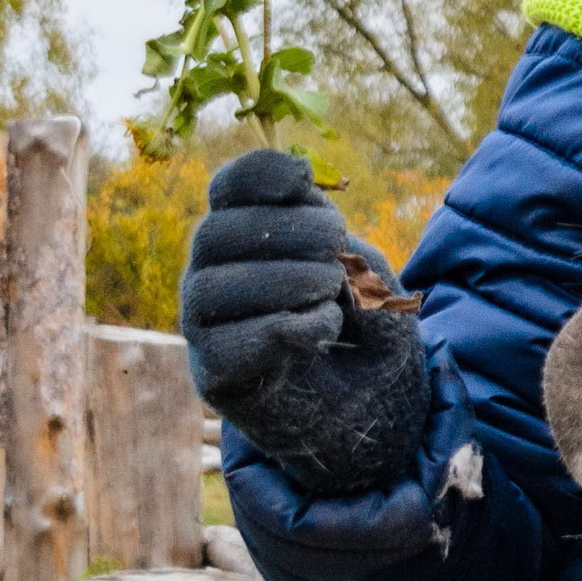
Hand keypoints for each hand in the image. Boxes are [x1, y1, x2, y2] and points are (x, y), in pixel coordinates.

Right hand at [181, 148, 427, 493]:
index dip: (257, 173)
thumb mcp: (372, 277)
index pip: (228, 189)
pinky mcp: (216, 374)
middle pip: (216, 232)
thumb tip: (317, 233)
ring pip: (211, 287)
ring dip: (285, 279)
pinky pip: (230, 343)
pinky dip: (287, 328)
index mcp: (246, 237)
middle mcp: (213, 275)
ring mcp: (206, 326)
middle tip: (337, 246)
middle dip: (286, 229)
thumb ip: (343, 250)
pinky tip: (325, 328)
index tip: (304, 177)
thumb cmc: (367, 330)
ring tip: (332, 289)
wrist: (375, 407)